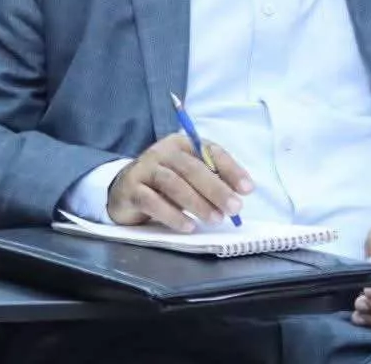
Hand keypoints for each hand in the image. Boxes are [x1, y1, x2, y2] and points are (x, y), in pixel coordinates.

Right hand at [105, 133, 252, 231]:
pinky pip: (152, 202)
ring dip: (198, 203)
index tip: (247, 189)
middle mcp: (163, 152)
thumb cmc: (165, 183)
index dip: (231, 170)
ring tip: (215, 219)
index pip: (211, 152)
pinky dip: (172, 215)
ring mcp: (144, 170)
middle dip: (217, 189)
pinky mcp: (130, 190)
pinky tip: (188, 226)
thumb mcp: (189, 177)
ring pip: (174, 184)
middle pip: (193, 168)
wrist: (122, 191)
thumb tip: (240, 194)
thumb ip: (211, 179)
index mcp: (183, 144)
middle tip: (235, 208)